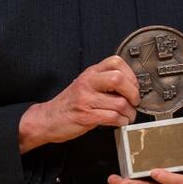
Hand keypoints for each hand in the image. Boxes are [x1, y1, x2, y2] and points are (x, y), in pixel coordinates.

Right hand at [19, 55, 139, 151]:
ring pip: (119, 102)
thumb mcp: (85, 85)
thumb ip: (104, 81)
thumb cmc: (70, 104)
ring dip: (129, 112)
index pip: (116, 62)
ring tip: (128, 115)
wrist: (47, 119)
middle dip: (133, 93)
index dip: (130, 74)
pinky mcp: (86, 116)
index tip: (134, 86)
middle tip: (135, 102)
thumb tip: (131, 86)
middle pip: (118, 79)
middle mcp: (87, 83)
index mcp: (90, 73)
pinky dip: (121, 121)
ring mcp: (85, 99)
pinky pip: (112, 117)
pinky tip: (120, 122)